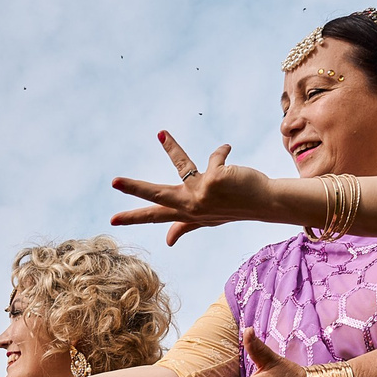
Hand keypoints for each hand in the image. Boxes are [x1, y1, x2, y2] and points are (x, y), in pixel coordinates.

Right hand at [109, 138, 278, 245]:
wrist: (264, 203)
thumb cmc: (234, 208)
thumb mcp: (206, 220)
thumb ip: (185, 227)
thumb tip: (167, 242)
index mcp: (187, 214)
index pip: (156, 217)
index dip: (133, 218)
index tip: (112, 220)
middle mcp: (192, 206)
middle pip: (157, 196)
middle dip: (134, 188)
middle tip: (114, 181)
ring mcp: (203, 194)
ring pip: (182, 167)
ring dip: (172, 150)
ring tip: (162, 134)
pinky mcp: (215, 179)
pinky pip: (214, 156)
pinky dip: (222, 151)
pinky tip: (228, 150)